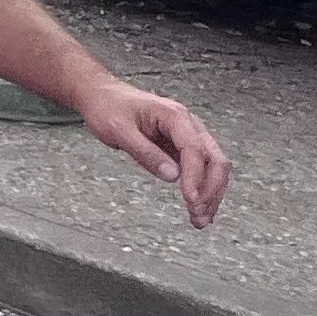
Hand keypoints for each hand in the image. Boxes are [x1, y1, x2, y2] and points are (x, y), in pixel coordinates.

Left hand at [75, 79, 229, 228]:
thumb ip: (145, 152)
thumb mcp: (119, 130)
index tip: (190, 199)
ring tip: (200, 219)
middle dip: (211, 190)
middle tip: (199, 215)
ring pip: (212, 167)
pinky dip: (202, 189)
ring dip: (211, 194)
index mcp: (175, 116)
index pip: (194, 149)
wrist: (102, 95)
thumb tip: (172, 177)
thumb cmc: (108, 108)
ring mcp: (188, 136)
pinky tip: (199, 208)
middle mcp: (189, 125)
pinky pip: (199, 169)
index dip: (195, 177)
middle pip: (214, 159)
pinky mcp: (182, 147)